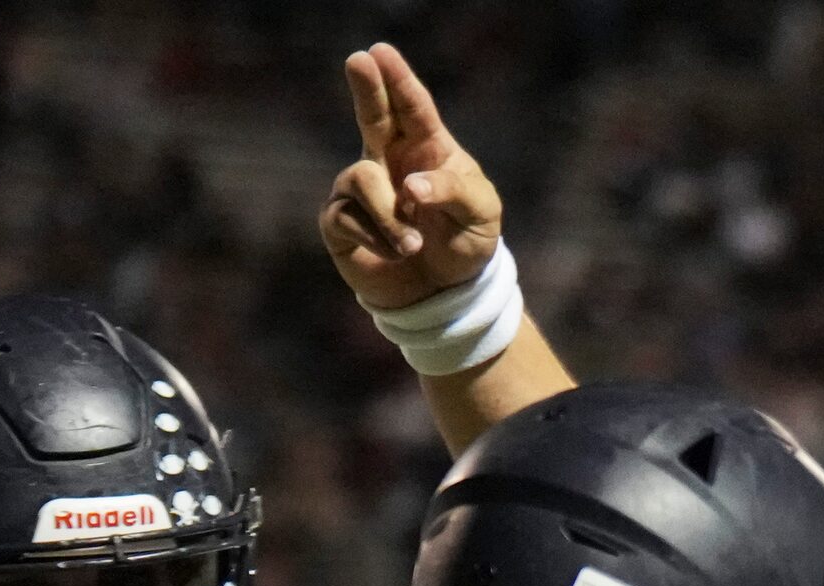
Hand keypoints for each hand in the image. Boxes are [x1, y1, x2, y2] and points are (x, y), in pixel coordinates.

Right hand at [322, 43, 505, 309]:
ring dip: (390, 216)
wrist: (446, 294)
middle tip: (358, 60)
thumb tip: (410, 185)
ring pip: (361, 179)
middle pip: (373, 115)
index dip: (397, 80)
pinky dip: (379, 239)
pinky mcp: (341, 220)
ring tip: (414, 245)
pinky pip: (348, 218)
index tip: (380, 53)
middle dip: (365, 88)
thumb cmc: (466, 243)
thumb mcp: (482, 216)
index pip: (414, 109)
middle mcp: (390, 159)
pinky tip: (398, 253)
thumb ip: (453, 192)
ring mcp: (363, 188)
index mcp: (429, 149)